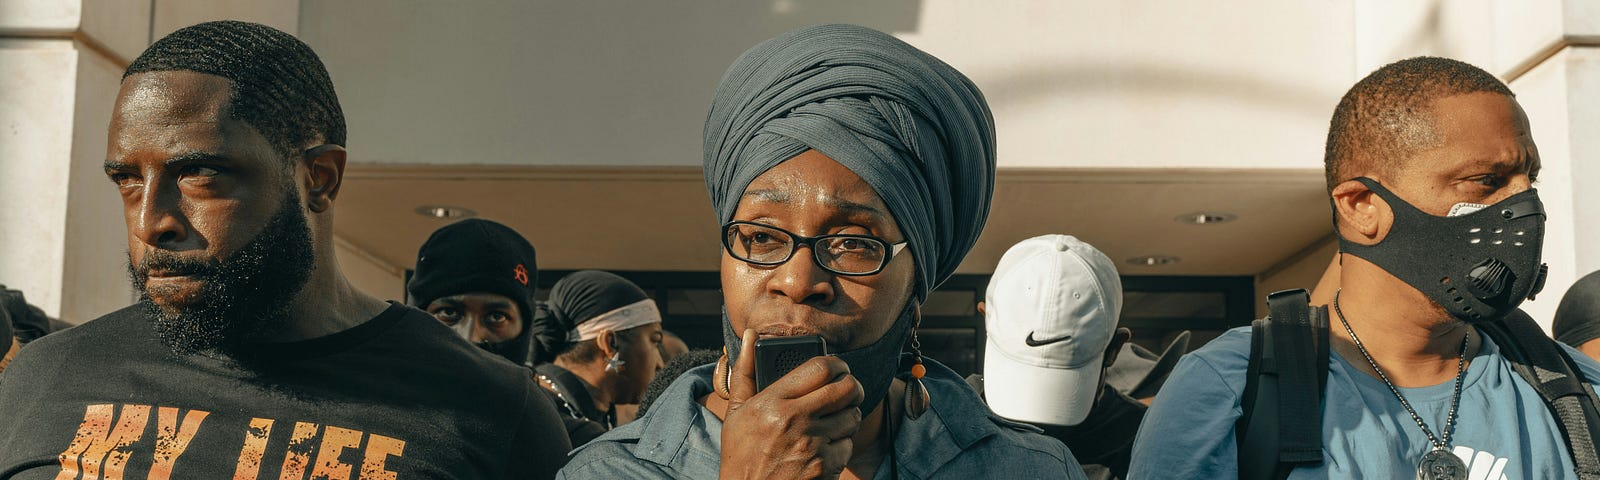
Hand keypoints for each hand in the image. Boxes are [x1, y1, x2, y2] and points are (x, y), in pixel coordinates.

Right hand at [719, 329, 863, 479]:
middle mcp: (794, 420)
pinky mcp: (824, 467)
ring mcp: (812, 445)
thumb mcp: (735, 413)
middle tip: (847, 389)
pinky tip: (824, 448)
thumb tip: (749, 335)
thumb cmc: (740, 455)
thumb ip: (744, 372)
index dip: (837, 363)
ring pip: (853, 417)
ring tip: (833, 421)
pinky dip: (841, 446)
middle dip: (852, 385)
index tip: (838, 367)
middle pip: (846, 388)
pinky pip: (848, 445)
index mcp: (772, 402)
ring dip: (848, 417)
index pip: (820, 368)